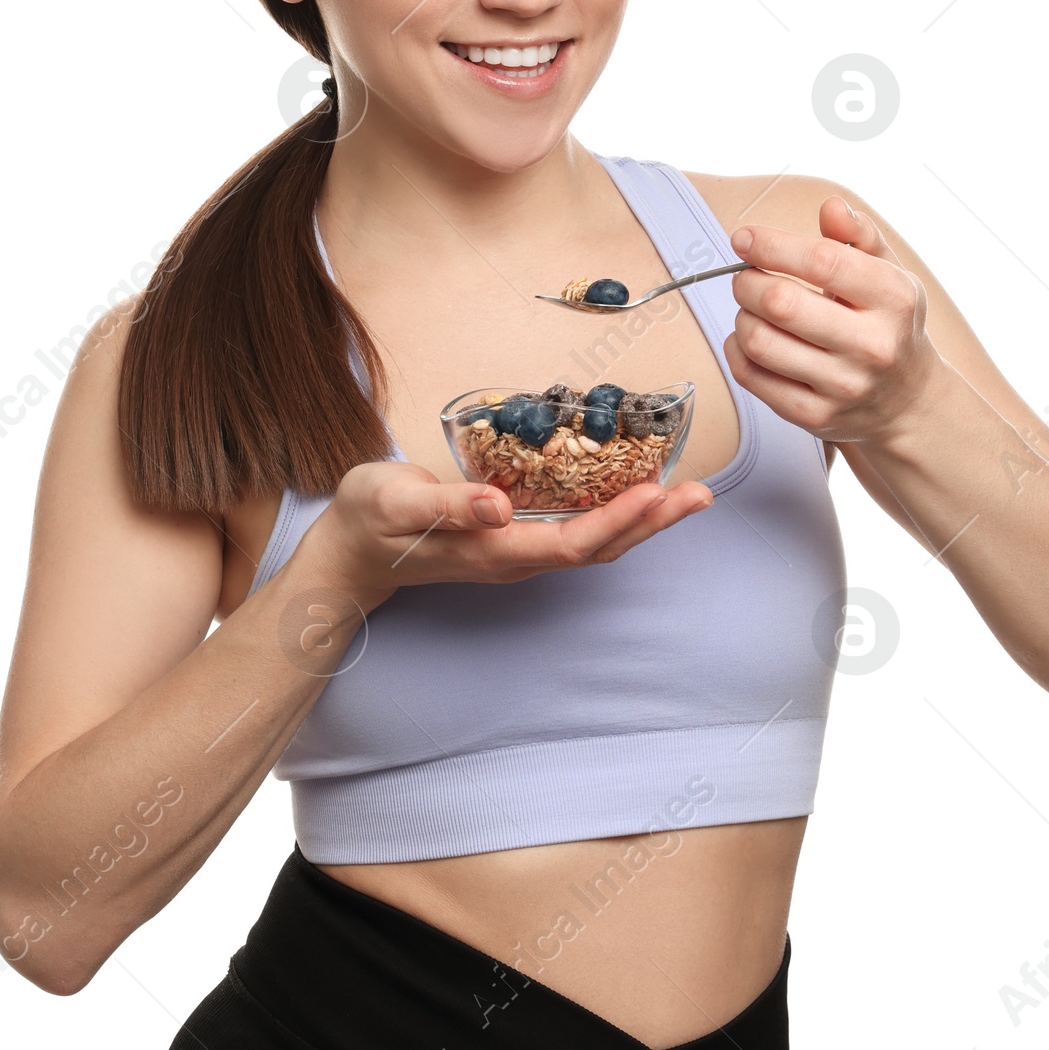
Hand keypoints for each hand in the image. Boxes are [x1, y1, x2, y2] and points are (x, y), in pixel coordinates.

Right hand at [301, 461, 713, 605]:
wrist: (348, 553)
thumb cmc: (368, 519)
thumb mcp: (394, 502)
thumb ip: (446, 504)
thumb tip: (500, 505)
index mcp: (494, 551)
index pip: (571, 542)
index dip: (618, 521)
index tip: (657, 491)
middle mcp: (515, 558)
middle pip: (598, 549)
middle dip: (652, 523)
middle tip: (700, 494)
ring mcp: (517, 552)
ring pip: (593, 544)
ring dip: (641, 521)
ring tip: (684, 494)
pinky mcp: (514, 539)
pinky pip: (576, 531)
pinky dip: (613, 513)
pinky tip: (631, 491)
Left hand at [723, 194, 941, 445]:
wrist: (908, 401)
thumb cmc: (889, 325)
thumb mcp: (890, 275)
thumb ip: (859, 236)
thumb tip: (831, 207)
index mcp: (894, 298)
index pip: (821, 261)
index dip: (772, 246)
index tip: (744, 238)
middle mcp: (872, 345)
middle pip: (780, 303)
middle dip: (747, 282)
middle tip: (746, 277)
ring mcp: (843, 386)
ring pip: (759, 341)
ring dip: (742, 316)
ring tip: (753, 309)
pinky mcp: (815, 416)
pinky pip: (751, 376)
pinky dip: (737, 350)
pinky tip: (750, 339)